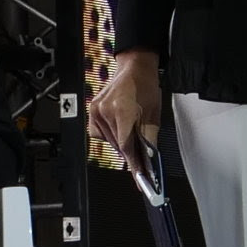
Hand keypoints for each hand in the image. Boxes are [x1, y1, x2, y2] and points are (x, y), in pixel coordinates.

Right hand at [88, 49, 164, 165]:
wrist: (134, 69)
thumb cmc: (145, 87)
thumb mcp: (153, 115)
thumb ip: (149, 139)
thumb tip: (148, 160)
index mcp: (123, 111)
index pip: (126, 146)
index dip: (133, 163)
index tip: (139, 178)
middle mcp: (106, 111)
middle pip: (117, 145)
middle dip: (130, 152)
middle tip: (140, 154)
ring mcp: (97, 110)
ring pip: (108, 140)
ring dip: (120, 142)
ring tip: (130, 130)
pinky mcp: (92, 110)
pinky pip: (98, 133)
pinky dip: (108, 135)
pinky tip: (117, 127)